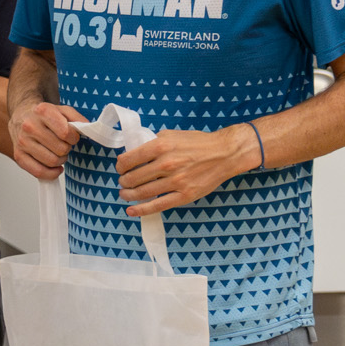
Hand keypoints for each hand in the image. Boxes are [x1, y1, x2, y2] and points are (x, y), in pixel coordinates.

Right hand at [12, 102, 86, 179]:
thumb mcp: (62, 110)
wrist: (21, 116)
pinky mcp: (18, 156)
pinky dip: (51, 173)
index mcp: (43, 111)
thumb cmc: (44, 116)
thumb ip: (77, 118)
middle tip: (63, 145)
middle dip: (67, 149)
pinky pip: (39, 172)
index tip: (72, 137)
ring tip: (58, 153)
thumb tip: (87, 128)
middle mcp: (30, 126)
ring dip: (61, 160)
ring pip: (52, 161)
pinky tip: (56, 167)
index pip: (66, 133)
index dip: (74, 138)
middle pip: (60, 149)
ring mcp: (22, 142)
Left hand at [116, 126, 259, 216]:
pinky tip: (132, 211)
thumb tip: (134, 154)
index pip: (129, 160)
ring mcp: (175, 182)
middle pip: (133, 178)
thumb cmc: (198, 143)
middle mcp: (166, 164)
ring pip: (142, 193)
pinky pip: (158, 206)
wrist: (224, 153)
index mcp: (161, 146)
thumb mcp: (171, 134)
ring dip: (128, 195)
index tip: (120, 168)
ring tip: (125, 194)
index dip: (120, 166)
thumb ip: (153, 143)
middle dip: (123, 181)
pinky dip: (141, 210)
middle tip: (123, 182)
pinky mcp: (184, 195)